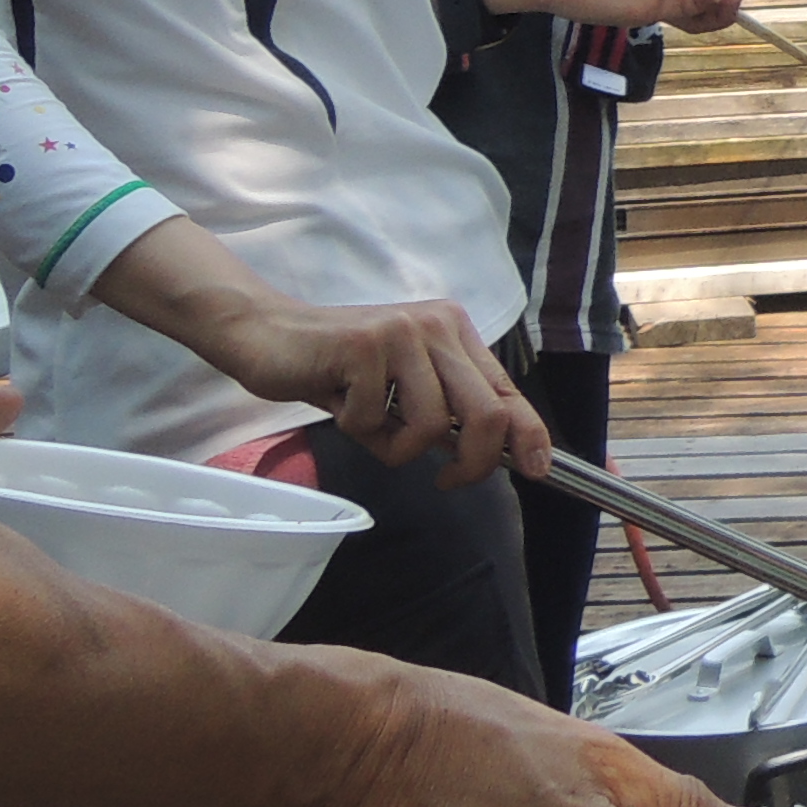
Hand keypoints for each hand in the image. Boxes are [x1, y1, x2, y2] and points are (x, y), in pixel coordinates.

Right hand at [93, 218, 550, 483]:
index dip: (530, 434)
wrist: (267, 334)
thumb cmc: (337, 370)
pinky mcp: (365, 345)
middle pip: (486, 412)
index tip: (538, 470)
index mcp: (454, 333)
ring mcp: (403, 331)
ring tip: (365, 424)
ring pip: (430, 425)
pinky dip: (355, 428)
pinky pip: (375, 421)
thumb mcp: (401, 389)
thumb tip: (491, 456)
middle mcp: (438, 325)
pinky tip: (337, 400)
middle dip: (473, 463)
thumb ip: (443, 413)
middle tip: (447, 481)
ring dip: (395, 447)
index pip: (507, 390)